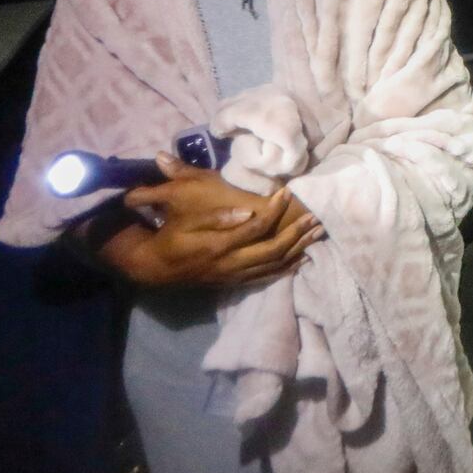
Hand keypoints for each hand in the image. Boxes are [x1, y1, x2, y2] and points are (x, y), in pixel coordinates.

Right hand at [95, 155, 323, 287]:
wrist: (156, 267)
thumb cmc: (171, 234)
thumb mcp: (184, 217)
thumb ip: (214, 215)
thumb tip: (245, 210)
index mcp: (219, 245)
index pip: (257, 227)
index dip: (275, 209)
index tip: (287, 191)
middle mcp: (231, 263)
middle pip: (273, 250)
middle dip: (297, 233)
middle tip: (315, 217)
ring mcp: (235, 275)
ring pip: (274, 265)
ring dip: (297, 249)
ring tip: (317, 233)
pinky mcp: (236, 281)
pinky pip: (267, 277)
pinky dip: (287, 268)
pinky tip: (302, 257)